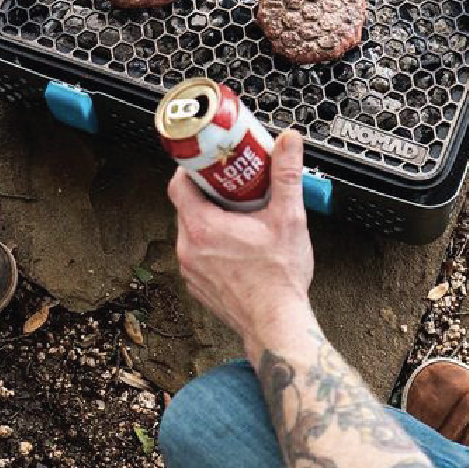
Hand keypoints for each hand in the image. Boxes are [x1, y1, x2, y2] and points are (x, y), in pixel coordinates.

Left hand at [168, 130, 315, 361]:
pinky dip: (212, 245)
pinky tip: (237, 245)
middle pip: (187, 206)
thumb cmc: (279, 279)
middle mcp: (189, 248)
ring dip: (211, 220)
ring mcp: (191, 269)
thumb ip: (286, 174)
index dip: (193, 169)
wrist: (276, 325)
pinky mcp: (198, 285)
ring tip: (239, 216)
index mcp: (202, 227)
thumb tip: (288, 142)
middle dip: (209, 193)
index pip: (179, 184)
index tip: (210, 163)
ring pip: (192, 231)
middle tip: (233, 186)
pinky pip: (198, 254)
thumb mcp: (289, 217)